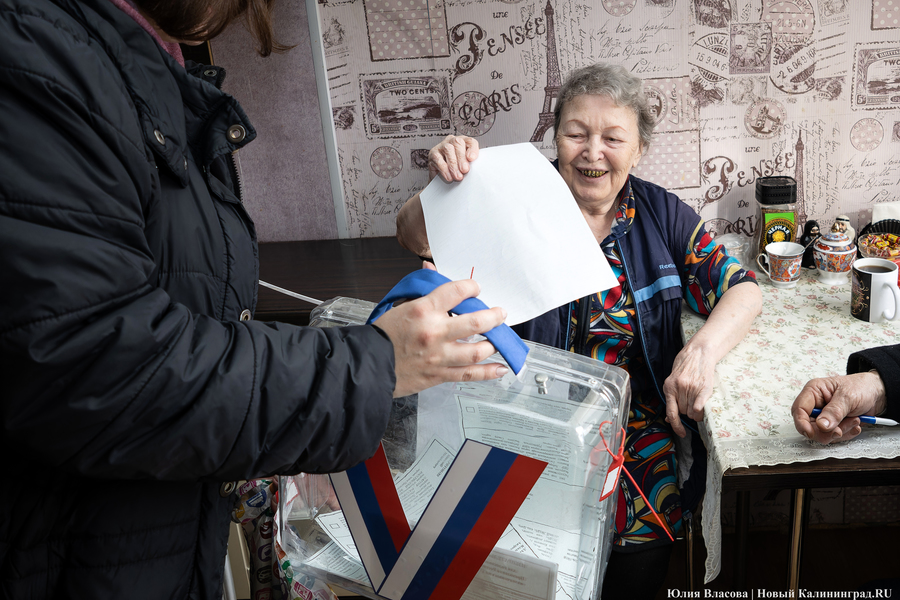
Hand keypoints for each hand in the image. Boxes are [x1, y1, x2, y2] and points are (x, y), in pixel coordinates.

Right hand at [373, 278, 507, 396]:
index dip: (471, 287)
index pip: (456, 291)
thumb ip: (422, 290)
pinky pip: (469, 374)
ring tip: (498, 339)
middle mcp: (434, 332)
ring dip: (493, 344)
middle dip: (493, 316)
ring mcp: (438, 356)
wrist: (367, 364)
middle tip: (500, 314)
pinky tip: (500, 368)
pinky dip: (488, 372)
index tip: (475, 289)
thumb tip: (431, 269)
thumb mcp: (401, 305)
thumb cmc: (382, 335)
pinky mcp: (439, 374)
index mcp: (423, 310)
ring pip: (477, 350)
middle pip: (475, 322)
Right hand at [428, 135, 478, 181]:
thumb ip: (469, 164)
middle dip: (462, 158)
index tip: (472, 158)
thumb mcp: (465, 166)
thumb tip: (472, 168)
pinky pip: (438, 159)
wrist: (441, 179)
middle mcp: (452, 141)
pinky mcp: (432, 153)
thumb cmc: (456, 170)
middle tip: (465, 170)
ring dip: (453, 164)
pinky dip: (444, 169)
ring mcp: (441, 146)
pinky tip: (449, 176)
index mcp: (463, 142)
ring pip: (448, 149)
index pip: (470, 141)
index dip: (472, 149)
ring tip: (457, 176)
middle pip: (458, 143)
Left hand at [663, 345, 716, 437]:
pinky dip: (700, 410)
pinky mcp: (703, 387)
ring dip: (696, 411)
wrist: (698, 352)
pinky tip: (701, 408)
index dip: (676, 426)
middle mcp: (679, 388)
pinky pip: (700, 406)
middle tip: (691, 402)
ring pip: (693, 412)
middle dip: (688, 411)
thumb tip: (668, 418)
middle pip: (684, 413)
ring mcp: (691, 387)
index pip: (671, 413)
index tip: (681, 433)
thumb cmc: (685, 368)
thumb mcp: (672, 382)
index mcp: (669, 388)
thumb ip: (671, 399)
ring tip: (697, 399)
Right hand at [791, 372, 886, 443]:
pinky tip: (855, 425)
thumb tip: (821, 425)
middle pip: (808, 425)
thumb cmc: (861, 387)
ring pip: (822, 433)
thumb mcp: (848, 397)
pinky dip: (846, 434)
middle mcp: (816, 405)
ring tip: (854, 421)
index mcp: (813, 392)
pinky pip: (833, 436)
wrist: (878, 393)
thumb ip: (834, 412)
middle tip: (840, 430)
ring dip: (840, 432)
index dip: (802, 423)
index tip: (811, 432)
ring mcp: (824, 416)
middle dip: (826, 431)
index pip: (799, 410)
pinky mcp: (833, 424)